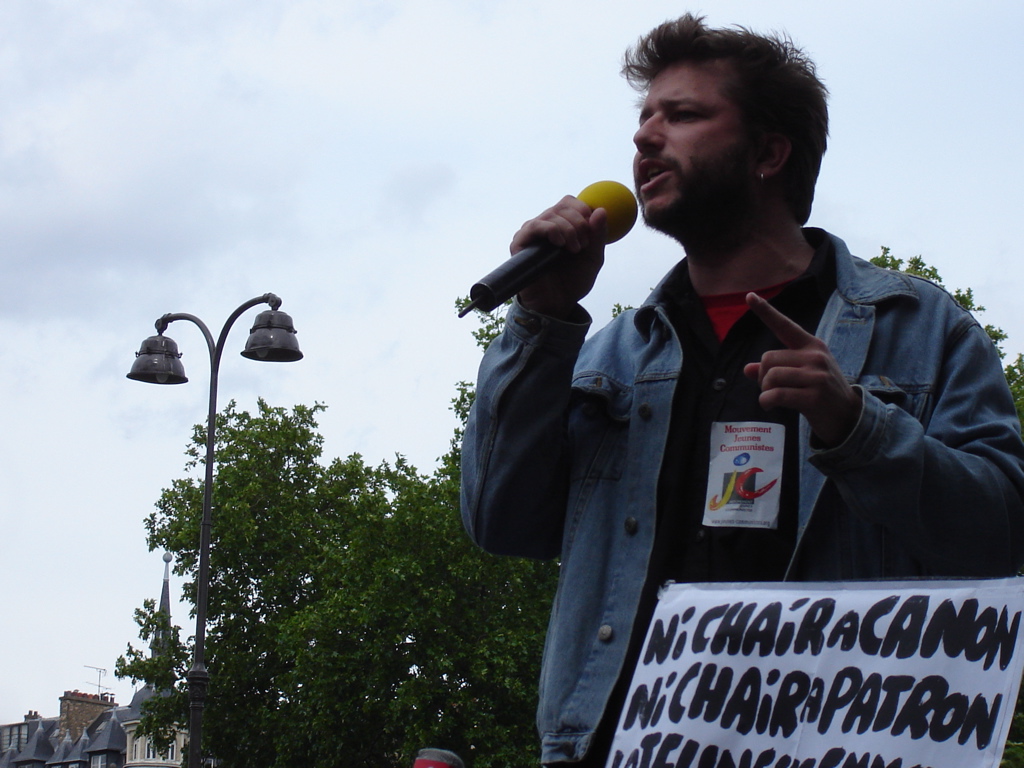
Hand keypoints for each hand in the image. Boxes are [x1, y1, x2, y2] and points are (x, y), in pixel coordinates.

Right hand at [511, 196, 607, 318]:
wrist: (556, 304)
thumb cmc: (573, 282)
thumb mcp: (593, 258)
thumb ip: (598, 236)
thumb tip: (602, 210)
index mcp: (562, 226)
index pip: (571, 202)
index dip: (584, 209)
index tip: (592, 229)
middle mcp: (545, 225)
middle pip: (564, 205)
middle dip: (579, 221)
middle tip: (584, 244)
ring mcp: (531, 233)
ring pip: (552, 214)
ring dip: (569, 229)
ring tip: (574, 249)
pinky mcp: (520, 243)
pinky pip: (535, 225)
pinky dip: (552, 230)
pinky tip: (560, 244)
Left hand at [742, 293, 861, 447]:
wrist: (848, 417)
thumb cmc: (820, 393)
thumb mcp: (801, 375)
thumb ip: (775, 370)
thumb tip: (748, 369)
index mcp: (811, 346)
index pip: (784, 325)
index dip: (765, 311)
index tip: (749, 296)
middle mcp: (815, 356)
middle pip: (768, 358)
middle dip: (762, 376)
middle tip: (771, 389)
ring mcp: (817, 375)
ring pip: (770, 376)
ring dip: (764, 390)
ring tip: (773, 398)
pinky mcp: (814, 396)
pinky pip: (776, 394)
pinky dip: (766, 401)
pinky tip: (770, 405)